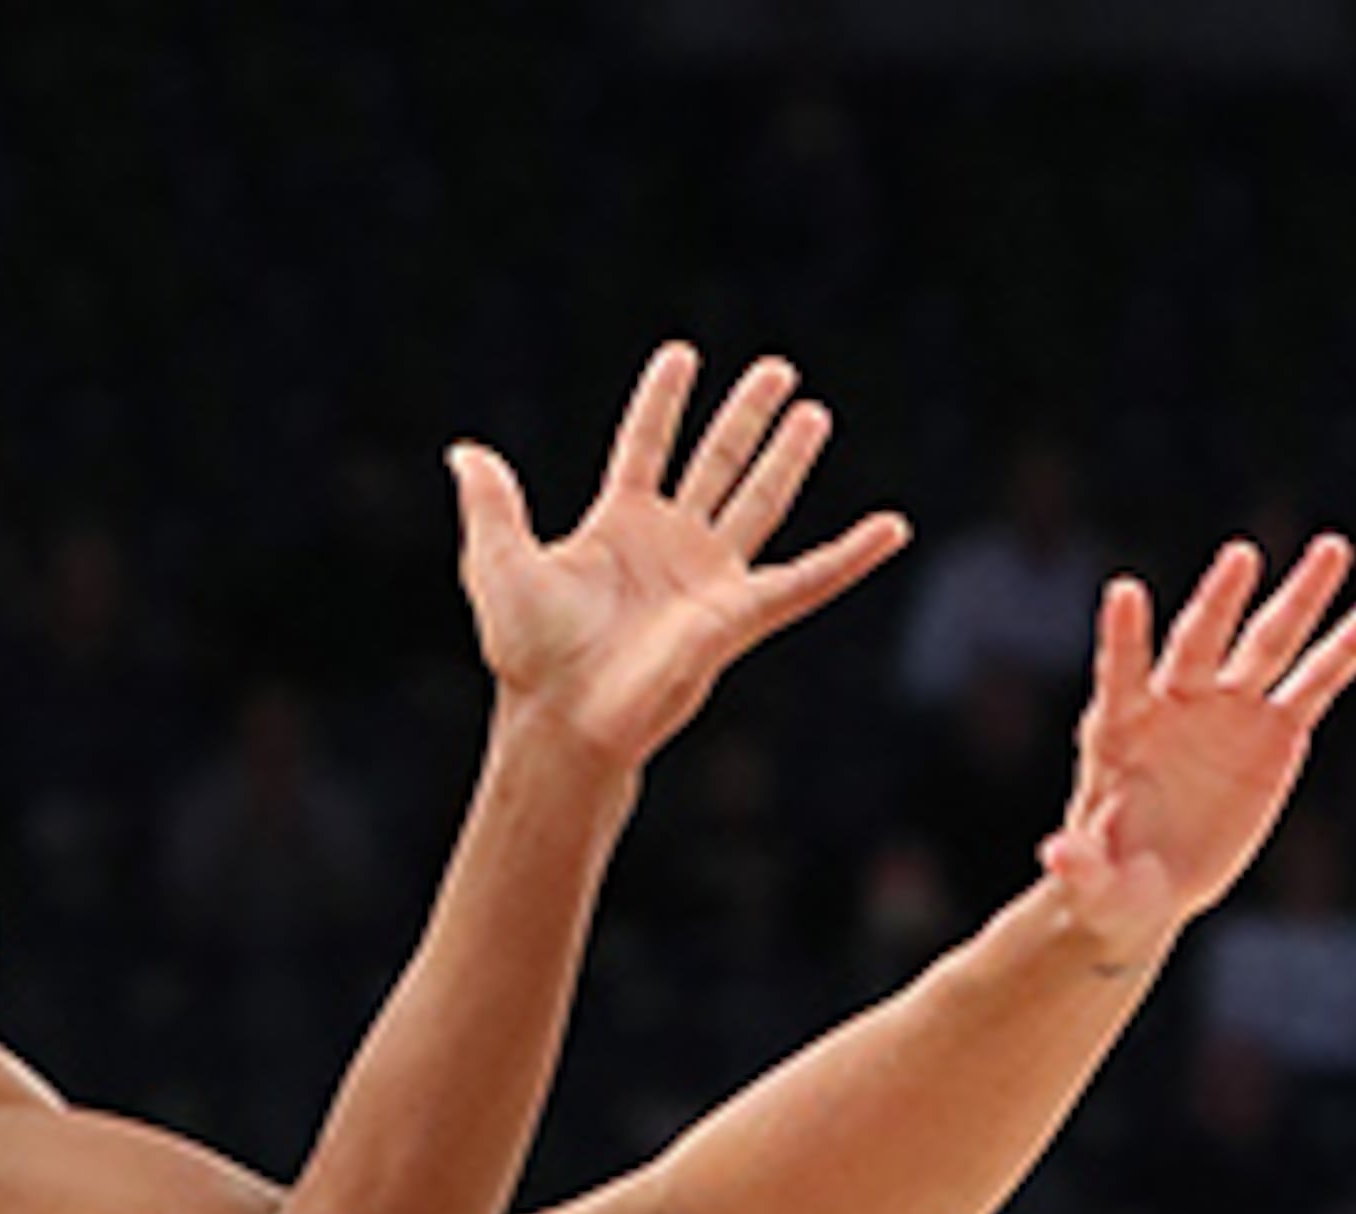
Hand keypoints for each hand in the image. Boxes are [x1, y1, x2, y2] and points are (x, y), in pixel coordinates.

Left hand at [452, 344, 908, 773]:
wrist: (565, 717)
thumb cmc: (530, 655)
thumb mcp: (497, 563)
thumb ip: (491, 505)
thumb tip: (464, 453)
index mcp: (618, 528)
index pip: (646, 449)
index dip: (661, 404)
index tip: (680, 355)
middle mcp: (670, 546)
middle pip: (716, 464)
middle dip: (744, 418)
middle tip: (776, 370)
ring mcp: (709, 578)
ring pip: (759, 501)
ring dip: (786, 458)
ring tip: (814, 412)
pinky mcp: (740, 614)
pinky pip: (809, 579)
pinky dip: (853, 556)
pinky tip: (892, 528)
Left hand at [1036, 535, 1355, 975]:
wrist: (1148, 887)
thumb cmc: (1108, 881)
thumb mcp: (1090, 886)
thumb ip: (1077, 868)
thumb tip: (1053, 856)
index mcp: (1119, 732)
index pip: (1120, 676)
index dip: (1123, 639)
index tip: (1124, 593)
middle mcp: (1176, 705)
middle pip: (1199, 644)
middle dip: (1219, 603)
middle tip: (1239, 558)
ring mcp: (1229, 711)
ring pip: (1267, 645)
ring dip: (1298, 597)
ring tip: (1332, 548)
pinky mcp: (1275, 731)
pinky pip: (1317, 682)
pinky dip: (1348, 646)